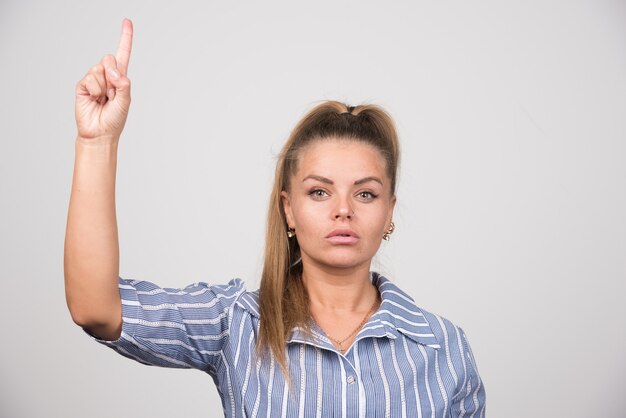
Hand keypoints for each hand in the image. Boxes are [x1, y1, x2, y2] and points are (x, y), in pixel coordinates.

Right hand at [75, 19, 133, 140]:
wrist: (99, 133)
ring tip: (103, 100)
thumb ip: (123, 84)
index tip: (127, 21)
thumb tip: (113, 70)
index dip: (125, 37)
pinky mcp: (83, 85)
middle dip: (113, 75)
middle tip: (112, 94)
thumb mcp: (126, 101)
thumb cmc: (114, 119)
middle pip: (109, 58)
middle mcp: (107, 76)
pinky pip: (90, 79)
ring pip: (99, 68)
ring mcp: (94, 80)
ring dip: (104, 86)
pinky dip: (94, 90)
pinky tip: (94, 99)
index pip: (123, 54)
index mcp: (120, 78)